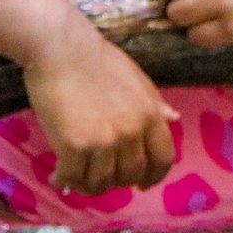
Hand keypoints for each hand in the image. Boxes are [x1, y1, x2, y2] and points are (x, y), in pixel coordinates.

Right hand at [23, 21, 178, 194]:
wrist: (61, 48)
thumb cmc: (96, 60)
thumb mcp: (136, 79)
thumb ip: (154, 104)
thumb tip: (174, 118)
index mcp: (150, 114)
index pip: (163, 159)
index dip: (154, 176)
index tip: (143, 183)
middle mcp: (132, 131)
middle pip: (130, 175)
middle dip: (116, 180)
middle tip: (101, 174)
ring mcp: (104, 140)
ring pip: (101, 183)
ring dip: (88, 184)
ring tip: (76, 175)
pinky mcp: (74, 145)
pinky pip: (73, 177)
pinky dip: (65, 181)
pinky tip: (58, 175)